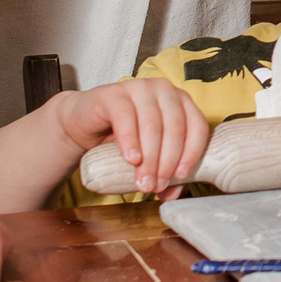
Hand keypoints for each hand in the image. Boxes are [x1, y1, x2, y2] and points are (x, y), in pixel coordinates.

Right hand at [55, 77, 209, 196]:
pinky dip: (130, 141)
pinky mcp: (113, 94)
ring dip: (150, 157)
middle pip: (175, 128)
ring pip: (152, 124)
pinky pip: (126, 117)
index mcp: (180, 101)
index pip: (197, 126)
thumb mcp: (147, 154)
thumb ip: (164, 170)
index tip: (181, 176)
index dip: (192, 153)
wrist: (84, 123)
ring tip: (143, 181)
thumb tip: (172, 194)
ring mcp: (139, 88)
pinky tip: (132, 159)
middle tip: (156, 185)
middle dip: (167, 162)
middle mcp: (164, 90)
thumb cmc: (122, 137)